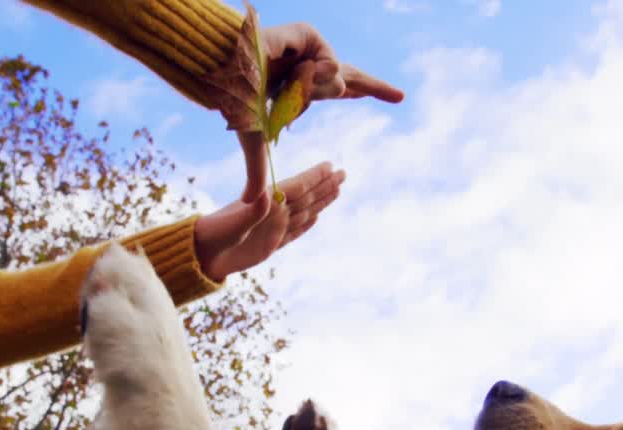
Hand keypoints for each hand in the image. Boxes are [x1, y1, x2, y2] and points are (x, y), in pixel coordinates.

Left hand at [195, 162, 345, 281]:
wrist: (202, 255)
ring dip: (321, 201)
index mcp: (266, 204)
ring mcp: (273, 228)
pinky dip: (307, 225)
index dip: (314, 177)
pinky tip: (316, 217)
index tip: (330, 166)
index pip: (296, 187)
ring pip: (304, 212)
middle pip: (306, 197)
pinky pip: (295, 232)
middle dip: (324, 186)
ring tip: (337, 190)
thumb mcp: (232, 223)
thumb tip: (268, 194)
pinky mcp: (271, 245)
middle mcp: (273, 213)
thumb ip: (252, 211)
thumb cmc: (214, 235)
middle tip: (343, 173)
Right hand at [236, 23, 404, 203]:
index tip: (376, 96)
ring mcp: (310, 49)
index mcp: (299, 87)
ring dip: (312, 92)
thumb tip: (250, 202)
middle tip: (400, 97)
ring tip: (286, 86)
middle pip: (351, 77)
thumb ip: (257, 169)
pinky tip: (296, 69)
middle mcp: (308, 66)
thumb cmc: (232, 98)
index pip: (336, 90)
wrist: (222, 69)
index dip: (357, 92)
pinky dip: (312, 76)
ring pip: (336, 83)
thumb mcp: (254, 138)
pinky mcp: (310, 34)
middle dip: (376, 88)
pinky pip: (328, 65)